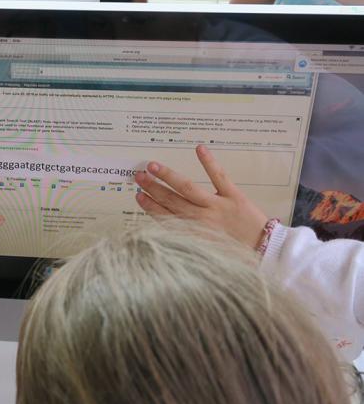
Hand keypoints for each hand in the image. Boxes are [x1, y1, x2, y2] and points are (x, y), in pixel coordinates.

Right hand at [134, 145, 268, 248]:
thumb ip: (188, 240)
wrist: (266, 252)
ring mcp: (217, 206)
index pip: (165, 217)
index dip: (150, 206)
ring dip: (168, 176)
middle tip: (138, 176)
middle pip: (171, 200)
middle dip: (153, 188)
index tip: (138, 195)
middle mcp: (201, 219)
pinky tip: (199, 148)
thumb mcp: (207, 252)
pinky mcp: (234, 197)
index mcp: (193, 234)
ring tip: (152, 166)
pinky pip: (218, 177)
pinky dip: (208, 162)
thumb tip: (168, 228)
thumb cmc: (236, 255)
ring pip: (187, 188)